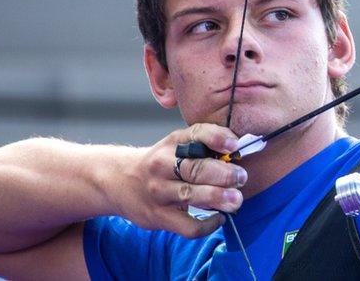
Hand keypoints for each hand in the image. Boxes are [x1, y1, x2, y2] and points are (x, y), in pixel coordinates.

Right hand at [110, 124, 247, 237]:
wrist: (119, 181)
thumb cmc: (160, 163)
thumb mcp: (176, 146)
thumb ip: (204, 146)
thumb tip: (239, 153)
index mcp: (173, 144)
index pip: (196, 135)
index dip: (217, 138)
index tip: (235, 144)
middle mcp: (163, 165)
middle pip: (196, 168)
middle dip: (223, 174)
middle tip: (241, 177)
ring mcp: (159, 192)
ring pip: (190, 195)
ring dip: (217, 197)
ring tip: (236, 200)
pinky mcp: (158, 216)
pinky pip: (187, 225)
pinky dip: (207, 225)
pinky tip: (219, 219)